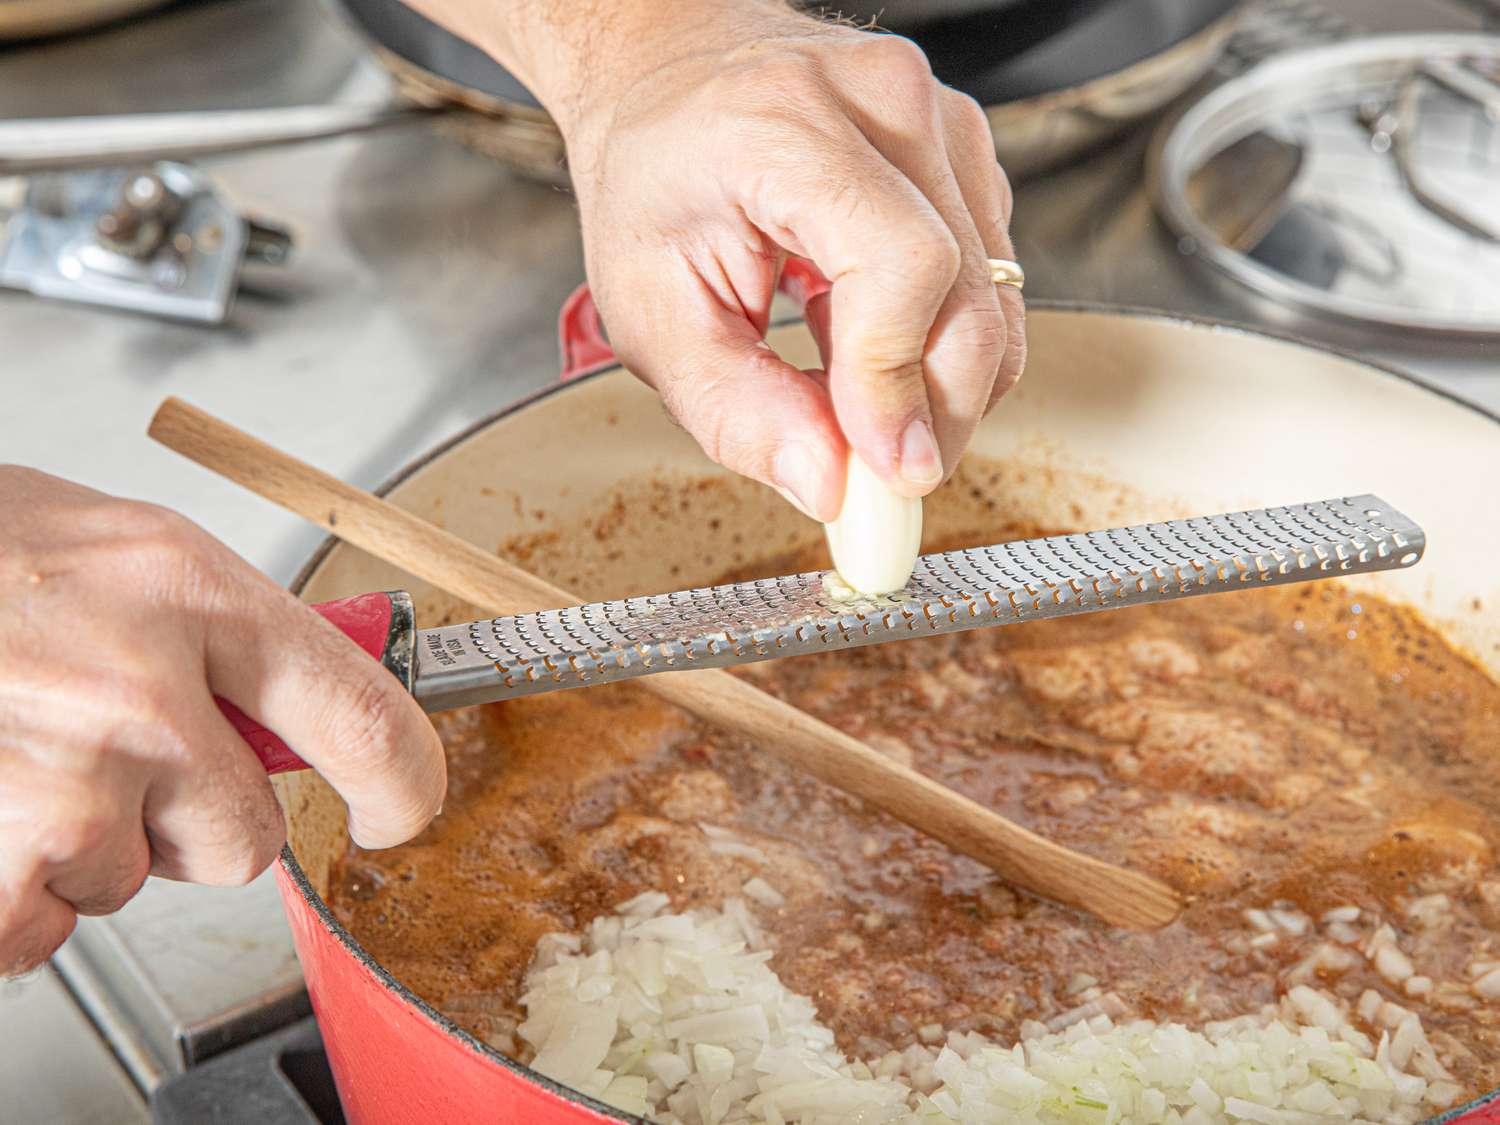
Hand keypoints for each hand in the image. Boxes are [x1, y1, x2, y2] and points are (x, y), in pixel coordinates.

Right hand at [0, 468, 444, 975]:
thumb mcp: (129, 549)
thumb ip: (230, 628)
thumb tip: (320, 696)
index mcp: (191, 592)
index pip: (362, 715)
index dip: (405, 784)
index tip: (400, 809)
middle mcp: (139, 688)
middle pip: (244, 836)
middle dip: (194, 823)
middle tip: (122, 762)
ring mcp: (63, 776)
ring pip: (134, 879)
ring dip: (89, 844)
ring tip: (26, 755)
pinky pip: (44, 926)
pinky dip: (15, 891)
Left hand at [411, 0, 1025, 521]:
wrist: (671, 77)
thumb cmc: (652, 181)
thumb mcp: (652, 313)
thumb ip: (736, 409)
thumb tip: (828, 484)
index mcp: (786, 125)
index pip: (901, 265)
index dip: (898, 383)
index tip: (883, 470)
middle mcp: (884, 102)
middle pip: (969, 294)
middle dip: (935, 414)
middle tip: (880, 481)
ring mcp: (939, 119)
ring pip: (994, 298)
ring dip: (940, 383)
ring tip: (854, 398)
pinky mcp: (965, 151)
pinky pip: (989, 277)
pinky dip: (942, 340)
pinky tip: (871, 343)